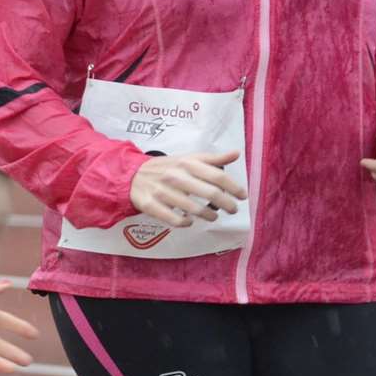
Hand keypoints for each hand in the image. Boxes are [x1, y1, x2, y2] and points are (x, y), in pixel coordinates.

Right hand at [129, 151, 244, 226]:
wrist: (132, 175)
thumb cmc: (166, 168)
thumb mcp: (188, 159)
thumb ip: (212, 159)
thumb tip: (236, 153)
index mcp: (186, 163)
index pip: (217, 175)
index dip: (234, 187)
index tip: (242, 196)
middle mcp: (175, 176)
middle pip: (210, 193)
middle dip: (227, 204)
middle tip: (232, 209)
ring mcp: (162, 192)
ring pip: (194, 209)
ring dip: (209, 215)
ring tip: (213, 216)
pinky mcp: (151, 205)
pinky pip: (174, 219)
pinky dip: (186, 222)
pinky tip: (190, 221)